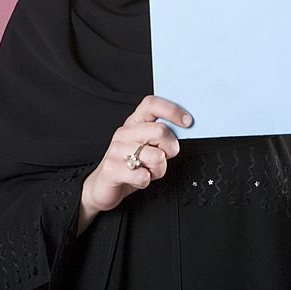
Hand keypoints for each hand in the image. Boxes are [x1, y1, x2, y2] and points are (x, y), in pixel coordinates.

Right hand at [77, 95, 190, 234]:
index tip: (187, 121)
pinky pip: (143, 175)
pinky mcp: (111, 168)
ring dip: (158, 169)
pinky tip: (139, 179)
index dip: (172, 110)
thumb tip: (185, 126)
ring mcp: (116, 150)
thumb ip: (162, 135)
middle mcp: (124, 133)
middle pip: (160, 130)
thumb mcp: (148, 146)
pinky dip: (146, 181)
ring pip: (156, 156)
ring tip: (148, 170)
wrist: (103, 186)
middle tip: (164, 157)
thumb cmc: (130, 165)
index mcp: (134, 122)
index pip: (151, 103)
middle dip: (170, 148)